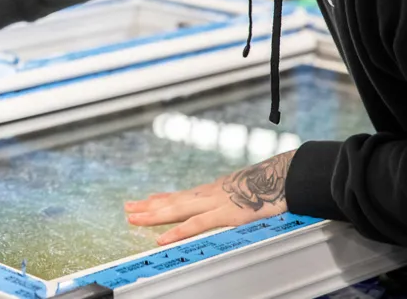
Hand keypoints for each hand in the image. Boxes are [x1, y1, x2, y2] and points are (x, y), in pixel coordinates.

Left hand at [125, 150, 295, 245]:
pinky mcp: (225, 214)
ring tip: (132, 218)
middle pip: (173, 201)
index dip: (162, 198)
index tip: (145, 200)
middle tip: (128, 209)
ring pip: (177, 211)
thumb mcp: (247, 188)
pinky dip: (177, 232)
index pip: (182, 194)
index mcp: (214, 190)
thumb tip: (231, 202)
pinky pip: (196, 225)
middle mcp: (209, 195)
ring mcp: (215, 203)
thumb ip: (234, 196)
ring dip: (153, 215)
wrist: (286, 175)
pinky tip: (162, 238)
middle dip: (149, 205)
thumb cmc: (271, 183)